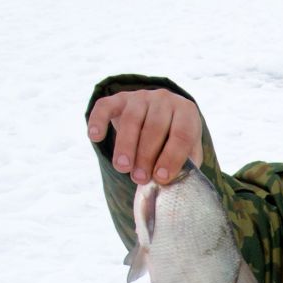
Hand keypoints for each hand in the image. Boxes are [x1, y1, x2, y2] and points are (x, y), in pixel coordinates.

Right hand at [87, 87, 203, 184]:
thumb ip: (183, 166)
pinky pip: (105, 106)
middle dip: (146, 156)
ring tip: (122, 168)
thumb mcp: (187, 151)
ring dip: (126, 146)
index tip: (161, 178)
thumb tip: (167, 185)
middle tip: (139, 178)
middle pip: (155, 128)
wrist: (160, 113)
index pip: (182, 135)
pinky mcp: (119, 98)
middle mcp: (165, 99)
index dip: (172, 157)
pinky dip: (98, 121)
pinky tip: (94, 137)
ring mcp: (141, 97)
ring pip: (131, 120)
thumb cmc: (174, 140)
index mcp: (186, 113)